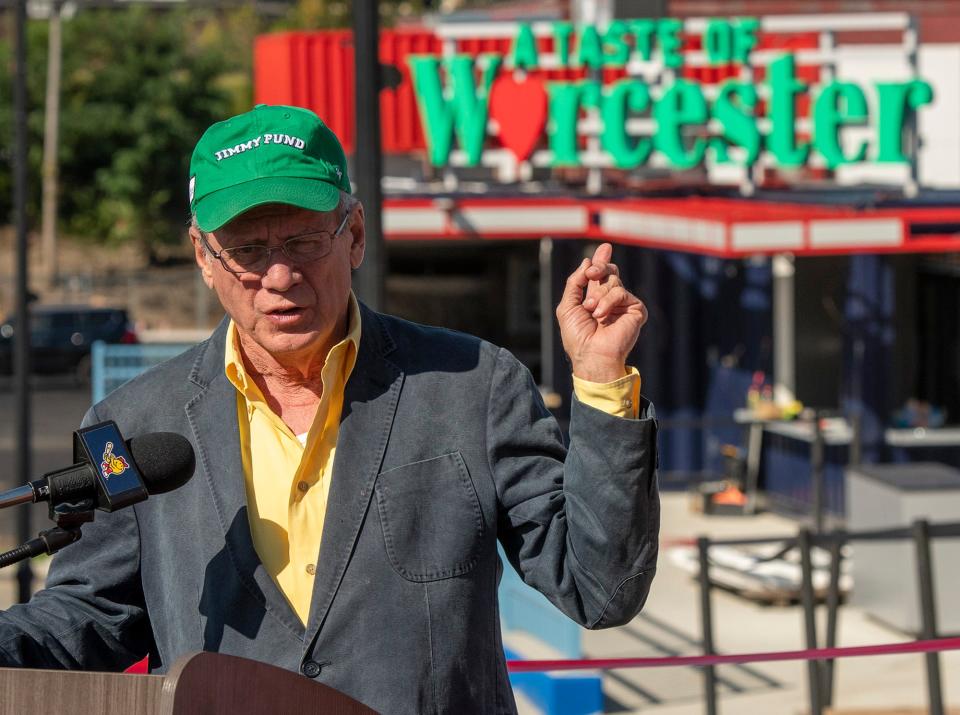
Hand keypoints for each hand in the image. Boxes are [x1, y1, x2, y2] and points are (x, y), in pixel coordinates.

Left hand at [556, 243, 646, 382]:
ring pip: (613, 281)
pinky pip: (621, 292)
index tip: (604, 247)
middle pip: (609, 272)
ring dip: (598, 295)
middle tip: (592, 272)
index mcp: (595, 300)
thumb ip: (574, 283)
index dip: (601, 261)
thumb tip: (586, 262)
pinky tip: (602, 315)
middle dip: (600, 267)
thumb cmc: (577, 337)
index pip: (600, 276)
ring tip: (592, 311)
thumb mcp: (567, 306)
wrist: (591, 355)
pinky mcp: (635, 310)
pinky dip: (608, 301)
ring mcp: (623, 305)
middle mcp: (610, 301)